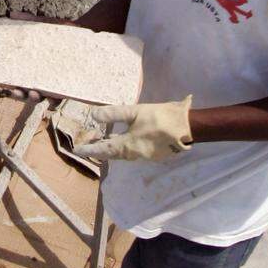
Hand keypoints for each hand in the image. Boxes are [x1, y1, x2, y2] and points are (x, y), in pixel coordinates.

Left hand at [74, 97, 192, 161]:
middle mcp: (135, 155)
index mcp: (128, 146)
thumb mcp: (135, 112)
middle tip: (89, 145)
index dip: (90, 149)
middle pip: (113, 154)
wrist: (189, 127)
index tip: (77, 150)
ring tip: (104, 141)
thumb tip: (94, 115)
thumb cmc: (160, 118)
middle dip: (101, 149)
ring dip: (112, 148)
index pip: (104, 149)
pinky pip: (134, 152)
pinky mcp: (156, 154)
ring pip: (124, 154)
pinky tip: (125, 140)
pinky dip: (125, 147)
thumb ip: (114, 114)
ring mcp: (147, 156)